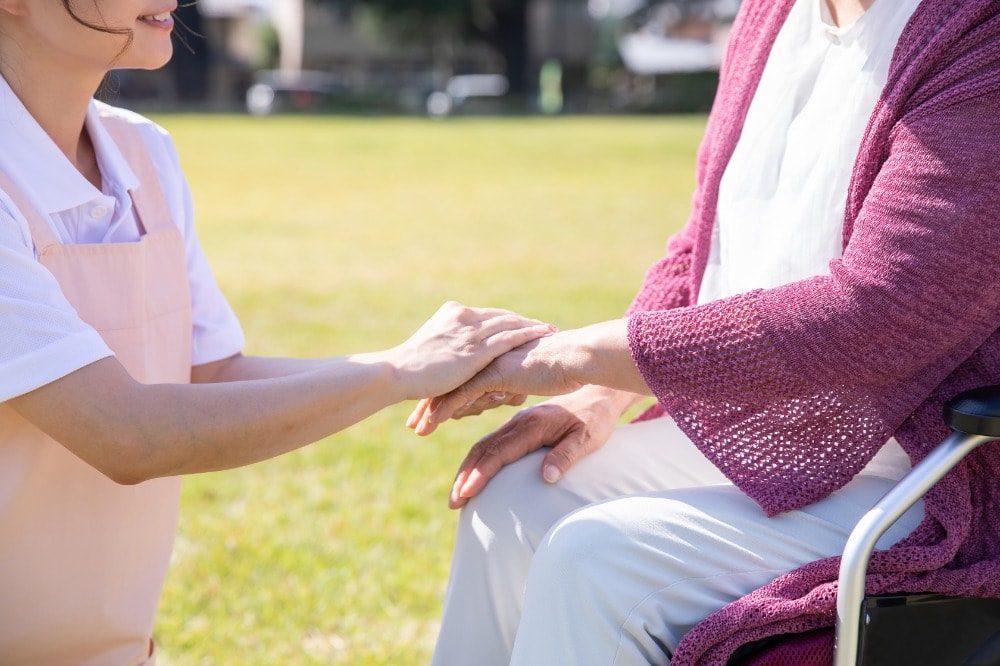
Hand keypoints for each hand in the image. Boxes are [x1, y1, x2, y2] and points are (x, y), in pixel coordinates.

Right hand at [390, 301, 555, 400]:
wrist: (397, 372)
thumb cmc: (410, 369)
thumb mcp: (431, 349)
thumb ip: (448, 346)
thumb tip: (457, 357)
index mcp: (453, 313)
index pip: (489, 315)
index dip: (509, 320)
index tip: (525, 324)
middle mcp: (464, 316)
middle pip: (503, 317)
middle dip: (525, 322)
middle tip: (546, 327)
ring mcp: (470, 331)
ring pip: (510, 324)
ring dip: (533, 327)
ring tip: (552, 331)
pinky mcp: (475, 349)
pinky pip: (509, 337)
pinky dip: (528, 334)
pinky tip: (544, 336)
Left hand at [407, 331, 584, 435]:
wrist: (578, 357)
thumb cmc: (563, 368)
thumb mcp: (530, 377)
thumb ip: (512, 383)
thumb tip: (504, 391)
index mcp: (492, 357)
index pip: (459, 375)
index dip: (442, 392)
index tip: (426, 410)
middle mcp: (486, 358)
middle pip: (449, 381)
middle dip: (429, 402)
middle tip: (412, 423)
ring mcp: (489, 363)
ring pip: (451, 387)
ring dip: (431, 409)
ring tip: (417, 428)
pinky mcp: (495, 373)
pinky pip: (463, 392)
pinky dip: (445, 407)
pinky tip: (432, 422)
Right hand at [444, 386, 637, 508]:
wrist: (599, 393)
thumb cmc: (595, 419)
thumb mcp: (588, 438)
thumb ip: (566, 455)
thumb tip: (547, 479)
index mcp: (533, 425)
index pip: (499, 452)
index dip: (481, 474)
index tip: (467, 493)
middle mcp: (520, 421)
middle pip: (483, 449)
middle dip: (466, 475)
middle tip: (454, 502)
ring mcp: (517, 422)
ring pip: (484, 445)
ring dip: (467, 469)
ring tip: (458, 494)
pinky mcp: (519, 425)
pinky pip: (492, 442)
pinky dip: (478, 459)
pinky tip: (473, 474)